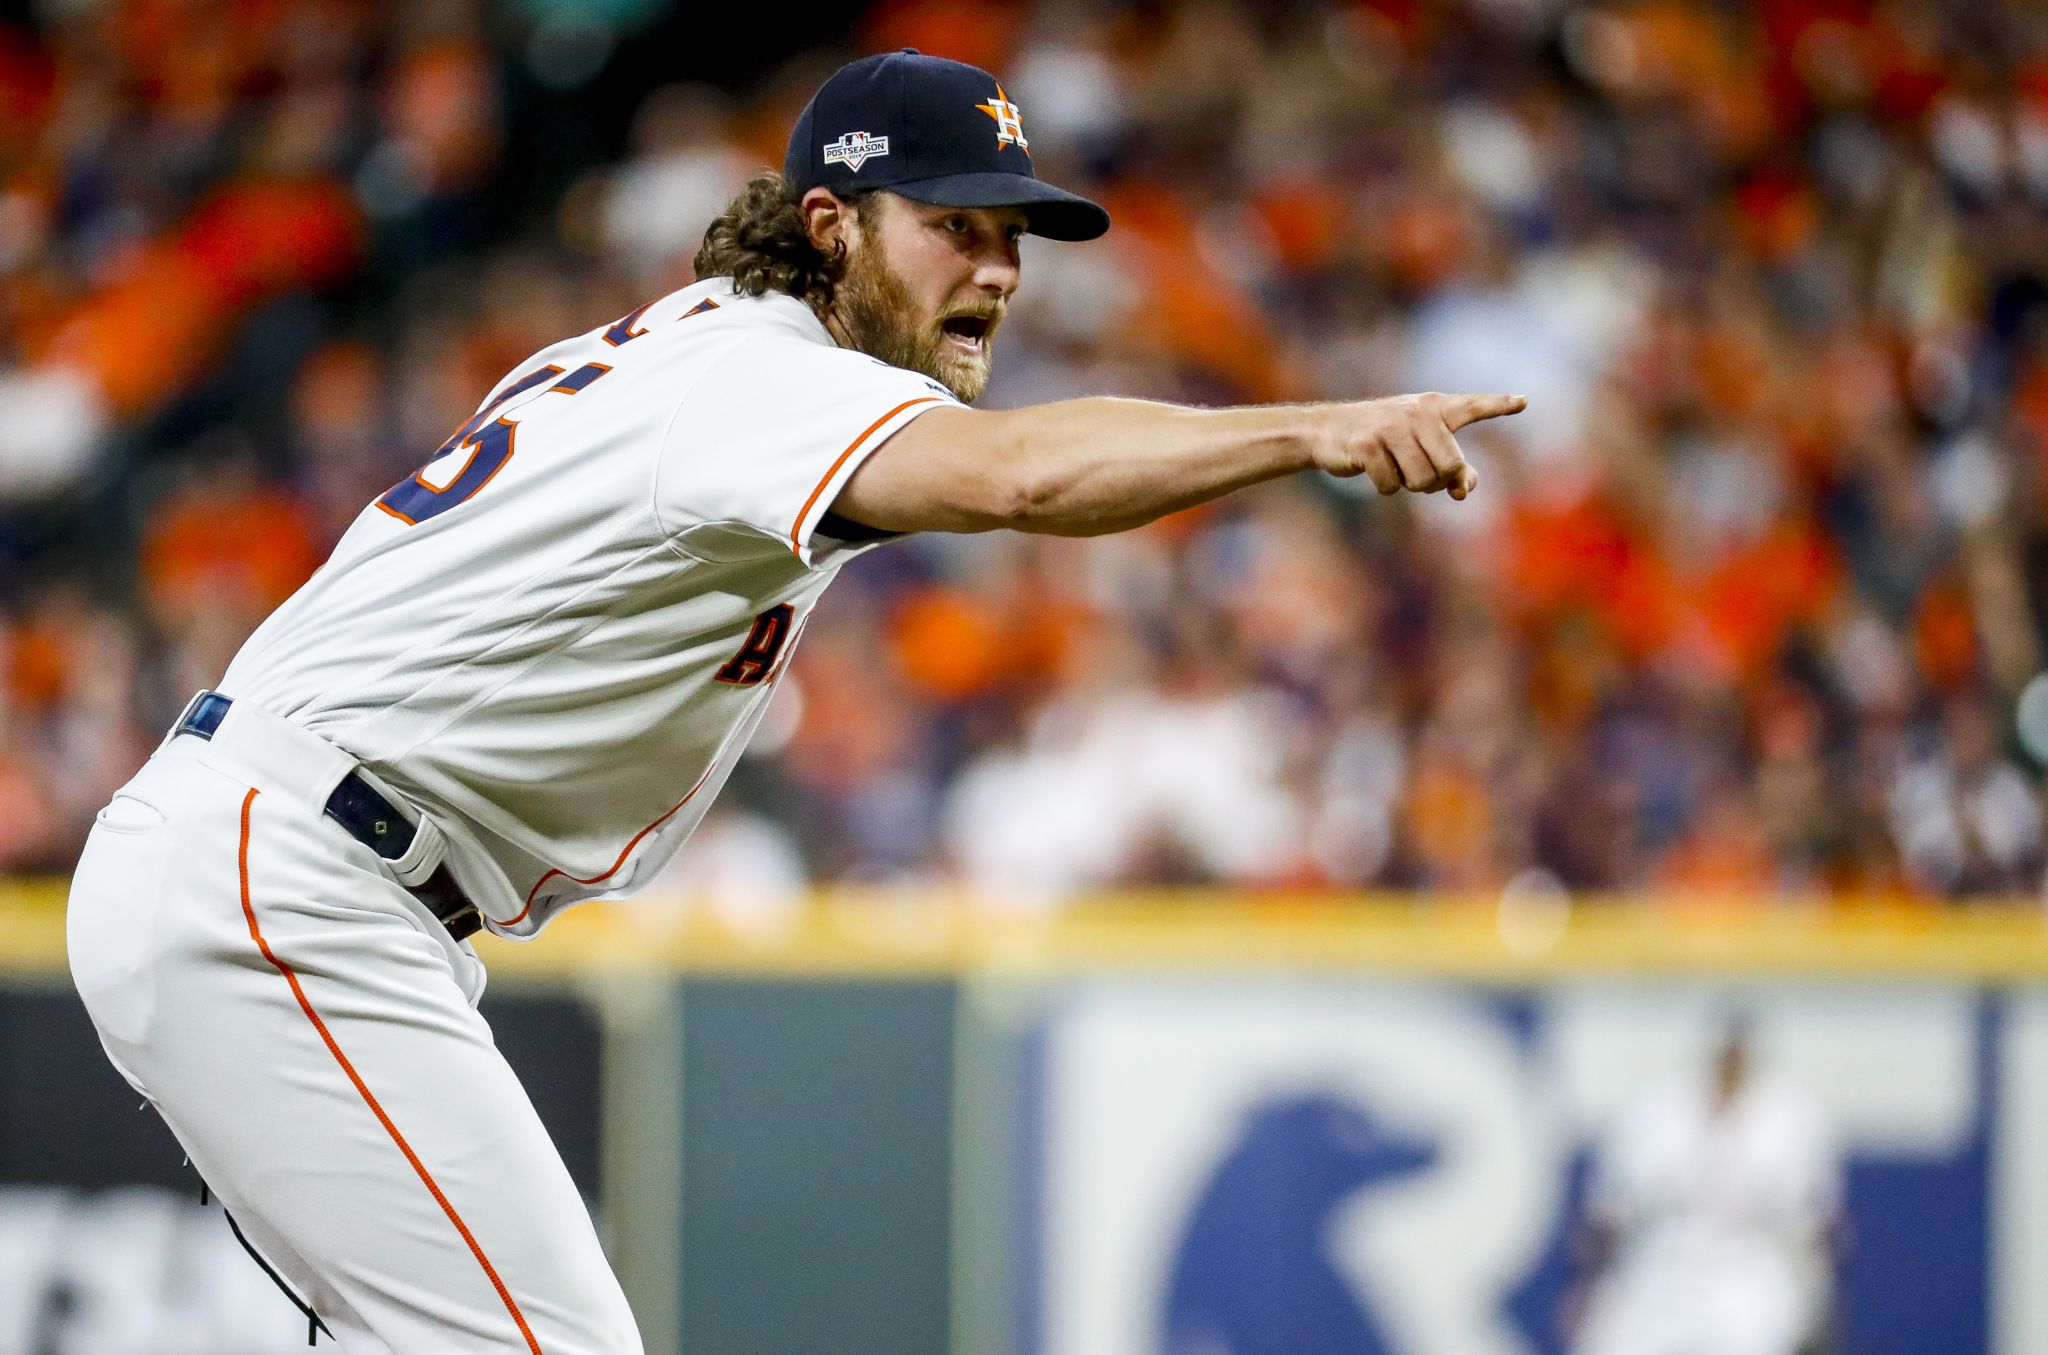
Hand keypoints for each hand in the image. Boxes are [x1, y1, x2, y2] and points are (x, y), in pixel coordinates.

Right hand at [1309, 392, 1526, 499]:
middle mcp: (1417, 412)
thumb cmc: (1381, 440)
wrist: (1326, 432)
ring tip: (1395, 467)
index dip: (1498, 405)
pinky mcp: (1367, 445)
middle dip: (1437, 481)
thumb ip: (1450, 466)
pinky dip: (1384, 487)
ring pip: (1421, 480)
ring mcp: (1391, 427)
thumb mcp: (1418, 447)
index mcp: (1434, 408)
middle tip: (1418, 473)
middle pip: (1450, 467)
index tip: (1523, 402)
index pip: (1472, 406)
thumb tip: (1464, 490)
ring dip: (1408, 485)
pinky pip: (1390, 485)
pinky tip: (1372, 469)